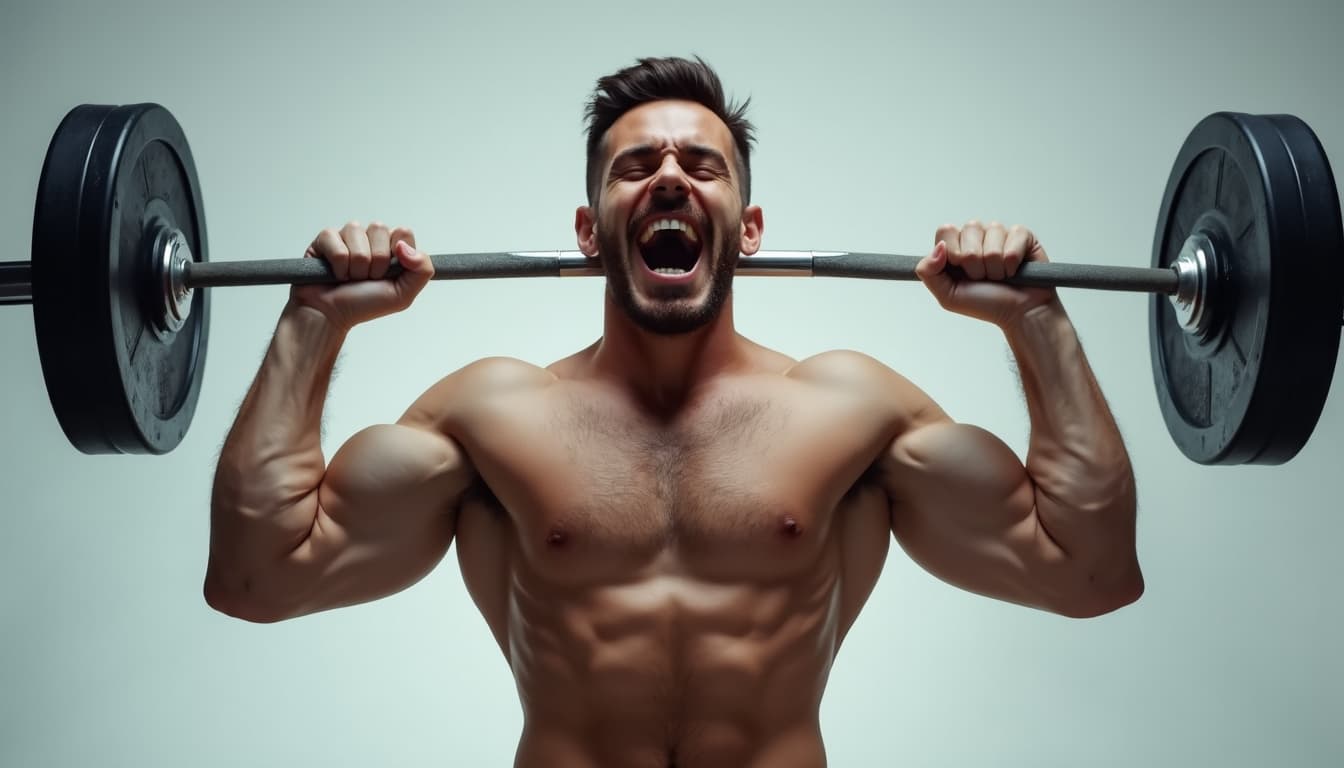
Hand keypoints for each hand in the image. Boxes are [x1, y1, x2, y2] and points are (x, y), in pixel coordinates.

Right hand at [290, 221, 433, 329]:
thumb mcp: (403, 294)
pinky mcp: (325, 238)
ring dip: (356, 266)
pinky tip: (336, 273)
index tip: (389, 273)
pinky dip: (338, 266)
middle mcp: (370, 237)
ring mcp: (347, 235)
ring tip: (351, 277)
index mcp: (391, 247)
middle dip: (375, 263)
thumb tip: (406, 246)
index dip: (398, 254)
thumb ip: (422, 270)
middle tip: (368, 278)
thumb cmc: (365, 304)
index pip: (403, 232)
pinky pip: (336, 243)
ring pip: (357, 234)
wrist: (333, 315)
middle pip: (380, 229)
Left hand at [915, 220, 1058, 326]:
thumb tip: (939, 246)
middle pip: (969, 230)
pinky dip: (1012, 263)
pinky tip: (1013, 271)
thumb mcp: (947, 295)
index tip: (961, 271)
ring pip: (992, 237)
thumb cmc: (985, 304)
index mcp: (956, 246)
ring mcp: (999, 233)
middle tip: (983, 278)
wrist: (1018, 313)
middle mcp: (976, 235)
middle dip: (975, 264)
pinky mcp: (1022, 235)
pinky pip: (1013, 239)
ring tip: (999, 277)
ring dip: (995, 266)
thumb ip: (928, 272)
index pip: (946, 230)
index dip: (954, 253)